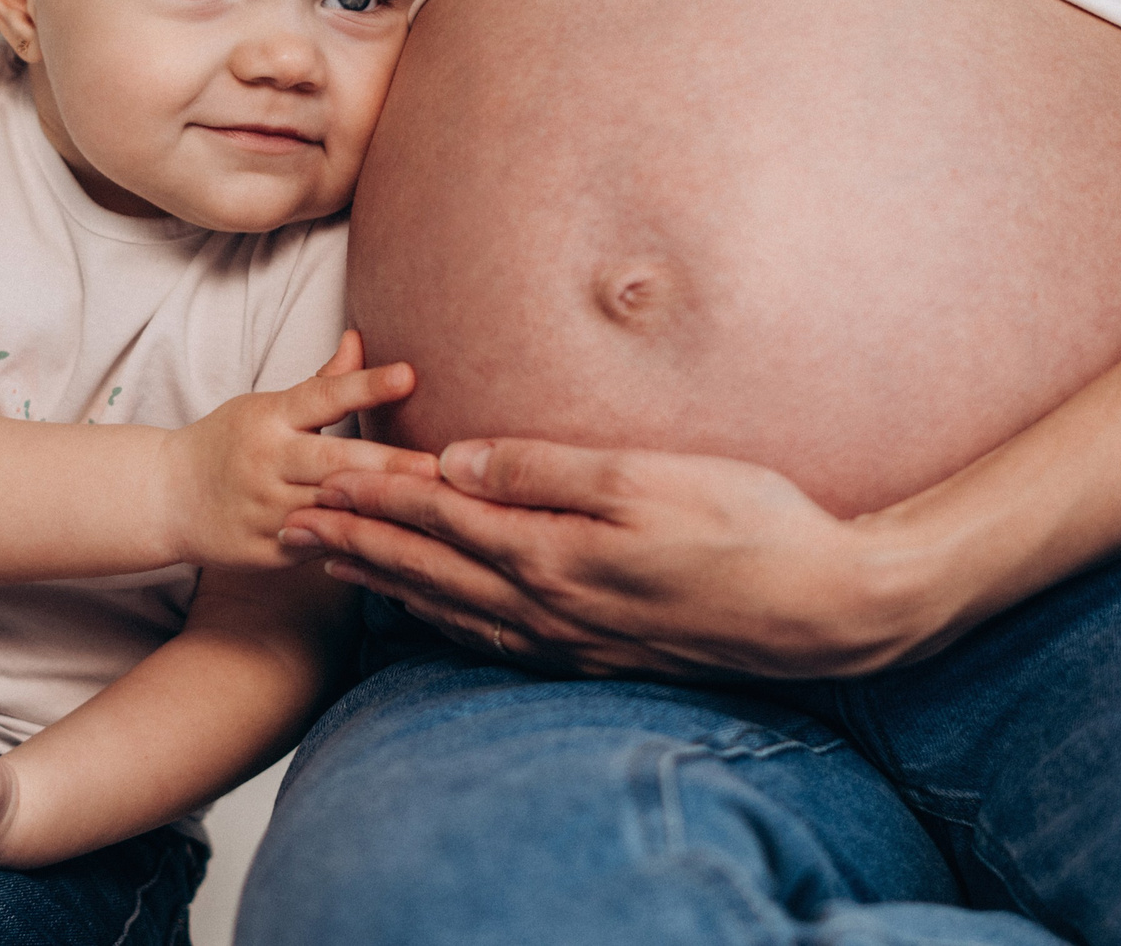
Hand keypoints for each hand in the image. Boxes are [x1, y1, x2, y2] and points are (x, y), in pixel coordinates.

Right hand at [157, 331, 438, 568]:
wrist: (166, 497)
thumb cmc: (230, 443)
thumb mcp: (268, 406)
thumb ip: (322, 382)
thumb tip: (359, 337)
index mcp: (270, 418)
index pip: (323, 397)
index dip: (366, 386)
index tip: (409, 375)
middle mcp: (267, 462)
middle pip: (335, 463)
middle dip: (387, 466)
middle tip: (435, 468)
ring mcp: (264, 510)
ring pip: (331, 512)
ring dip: (380, 512)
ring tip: (434, 510)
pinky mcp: (266, 551)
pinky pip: (320, 548)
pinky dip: (355, 544)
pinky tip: (397, 544)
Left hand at [282, 438, 958, 680]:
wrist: (828, 609)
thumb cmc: (750, 525)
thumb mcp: (645, 476)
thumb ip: (545, 470)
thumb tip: (455, 463)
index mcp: (555, 556)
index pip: (439, 520)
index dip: (372, 498)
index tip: (314, 480)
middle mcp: (552, 609)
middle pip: (431, 573)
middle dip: (357, 546)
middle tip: (292, 529)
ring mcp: (577, 642)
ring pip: (457, 612)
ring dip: (392, 585)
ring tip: (340, 565)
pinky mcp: (604, 657)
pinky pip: (499, 642)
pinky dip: (450, 623)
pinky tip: (438, 614)